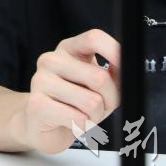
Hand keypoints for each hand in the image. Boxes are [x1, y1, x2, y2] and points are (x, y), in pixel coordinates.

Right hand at [18, 29, 120, 153]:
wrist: (40, 126)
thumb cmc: (74, 105)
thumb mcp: (98, 87)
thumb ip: (112, 76)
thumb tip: (129, 73)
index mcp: (68, 49)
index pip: (94, 38)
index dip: (115, 53)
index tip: (126, 71)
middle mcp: (51, 60)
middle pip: (99, 77)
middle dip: (110, 100)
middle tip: (101, 107)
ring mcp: (40, 80)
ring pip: (91, 102)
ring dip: (95, 116)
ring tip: (83, 116)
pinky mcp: (36, 104)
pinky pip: (78, 118)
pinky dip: (83, 127)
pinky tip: (71, 124)